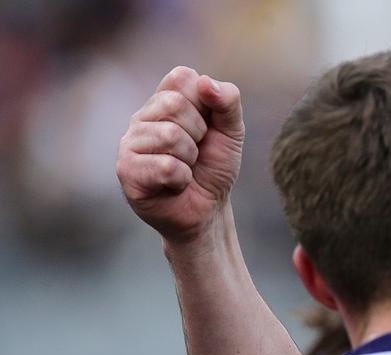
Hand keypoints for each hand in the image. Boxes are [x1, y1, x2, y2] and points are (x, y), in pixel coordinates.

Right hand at [116, 66, 243, 244]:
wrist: (208, 210)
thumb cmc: (214, 168)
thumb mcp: (232, 132)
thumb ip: (228, 102)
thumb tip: (204, 82)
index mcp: (164, 100)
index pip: (182, 77)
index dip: (205, 103)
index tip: (207, 126)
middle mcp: (142, 117)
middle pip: (175, 105)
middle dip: (199, 134)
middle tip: (196, 152)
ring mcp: (130, 142)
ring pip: (170, 135)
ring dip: (190, 158)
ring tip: (185, 168)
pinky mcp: (126, 170)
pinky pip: (164, 166)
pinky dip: (181, 179)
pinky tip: (174, 184)